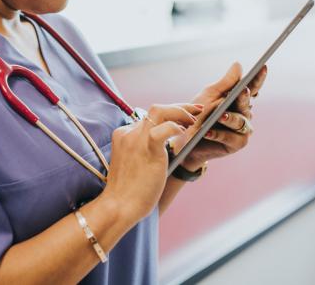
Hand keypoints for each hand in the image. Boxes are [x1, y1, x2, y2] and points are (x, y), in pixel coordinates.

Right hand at [100, 104, 196, 221]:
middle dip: (178, 107)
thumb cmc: (128, 191)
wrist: (119, 205)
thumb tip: (164, 147)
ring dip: (181, 111)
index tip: (182, 120)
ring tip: (194, 119)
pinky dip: (178, 127)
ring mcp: (137, 138)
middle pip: (156, 109)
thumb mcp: (133, 163)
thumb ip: (143, 150)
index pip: (148, 119)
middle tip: (196, 111)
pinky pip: (166, 127)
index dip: (168, 118)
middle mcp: (129, 132)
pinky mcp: (148, 147)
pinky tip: (184, 133)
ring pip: (160, 110)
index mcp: (123, 134)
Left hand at [171, 63, 267, 171]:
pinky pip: (230, 137)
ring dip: (230, 118)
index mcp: (239, 99)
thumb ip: (226, 82)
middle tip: (243, 90)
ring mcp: (243, 129)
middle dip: (244, 97)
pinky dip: (218, 134)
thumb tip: (239, 64)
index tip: (263, 66)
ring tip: (220, 115)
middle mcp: (244, 113)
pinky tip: (207, 132)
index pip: (252, 87)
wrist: (187, 140)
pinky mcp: (237, 144)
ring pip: (240, 121)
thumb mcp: (209, 95)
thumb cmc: (198, 114)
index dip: (258, 78)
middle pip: (246, 104)